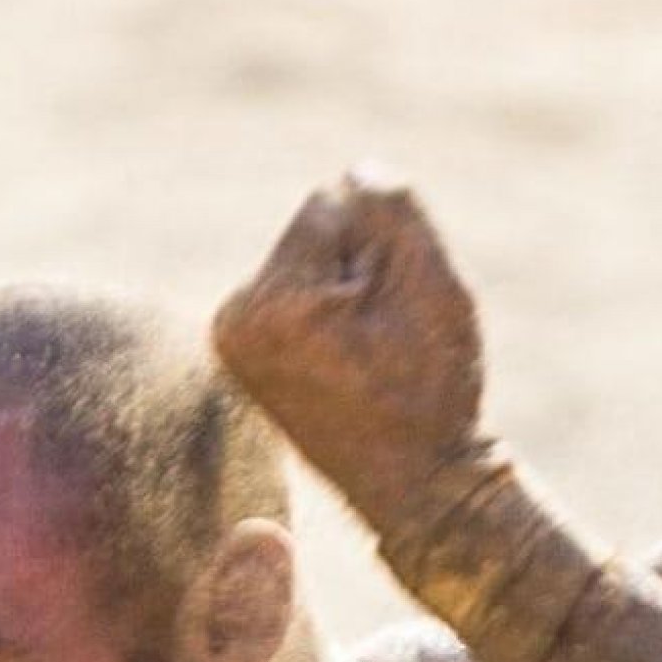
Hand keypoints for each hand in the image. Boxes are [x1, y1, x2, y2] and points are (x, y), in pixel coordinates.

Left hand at [213, 171, 494, 530]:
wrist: (420, 487)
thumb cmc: (432, 390)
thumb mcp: (432, 285)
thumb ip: (392, 208)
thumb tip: (352, 174)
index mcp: (271, 305)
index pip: (332, 206)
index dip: (385, 251)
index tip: (396, 323)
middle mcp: (231, 319)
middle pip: (311, 233)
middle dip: (359, 270)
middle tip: (386, 344)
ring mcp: (229, 340)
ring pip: (306, 264)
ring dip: (345, 294)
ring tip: (370, 358)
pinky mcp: (240, 354)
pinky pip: (294, 296)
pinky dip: (328, 317)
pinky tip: (348, 365)